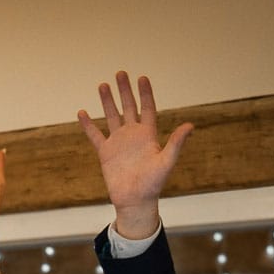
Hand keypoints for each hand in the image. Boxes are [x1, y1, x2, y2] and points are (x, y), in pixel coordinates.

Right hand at [76, 72, 191, 239]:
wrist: (135, 201)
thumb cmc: (153, 184)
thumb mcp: (166, 162)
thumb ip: (176, 143)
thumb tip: (190, 126)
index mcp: (148, 135)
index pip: (147, 108)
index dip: (145, 93)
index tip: (142, 78)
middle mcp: (133, 135)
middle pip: (129, 107)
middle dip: (125, 90)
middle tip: (120, 73)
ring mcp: (119, 142)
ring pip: (112, 116)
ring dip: (107, 101)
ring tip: (102, 85)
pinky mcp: (106, 152)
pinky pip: (95, 135)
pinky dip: (88, 125)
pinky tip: (82, 113)